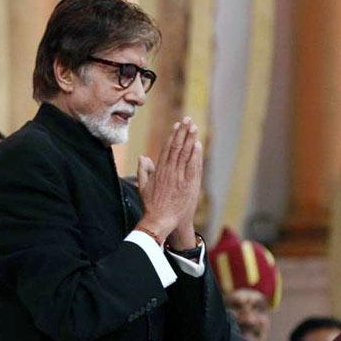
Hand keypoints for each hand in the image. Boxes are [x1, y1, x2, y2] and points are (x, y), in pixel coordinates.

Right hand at [136, 117, 201, 246]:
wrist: (159, 221)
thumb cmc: (151, 206)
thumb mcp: (143, 187)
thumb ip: (143, 170)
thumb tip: (143, 156)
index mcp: (159, 171)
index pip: (167, 149)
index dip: (173, 136)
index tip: (177, 125)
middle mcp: (169, 171)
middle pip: (177, 147)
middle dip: (182, 132)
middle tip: (187, 120)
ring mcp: (179, 178)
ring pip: (185, 155)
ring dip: (190, 140)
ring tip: (194, 127)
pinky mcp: (188, 185)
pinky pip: (193, 167)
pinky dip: (195, 156)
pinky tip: (197, 145)